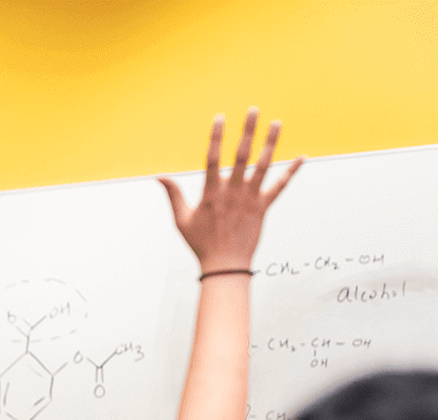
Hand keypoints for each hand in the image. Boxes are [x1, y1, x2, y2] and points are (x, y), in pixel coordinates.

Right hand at [159, 108, 302, 271]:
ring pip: (263, 165)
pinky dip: (292, 171)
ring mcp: (250, 199)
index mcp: (211, 193)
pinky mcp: (263, 207)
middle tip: (254, 110)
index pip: (212, 158)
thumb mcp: (181, 220)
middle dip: (248, 131)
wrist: (225, 265)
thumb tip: (159, 177)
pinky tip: (302, 157)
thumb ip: (173, 195)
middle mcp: (232, 192)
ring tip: (276, 123)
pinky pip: (280, 186)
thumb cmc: (201, 244)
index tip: (220, 118)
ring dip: (271, 143)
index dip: (216, 137)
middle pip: (242, 155)